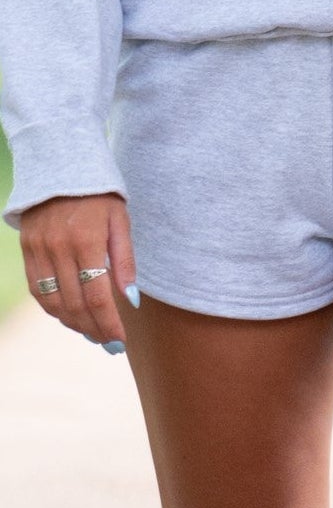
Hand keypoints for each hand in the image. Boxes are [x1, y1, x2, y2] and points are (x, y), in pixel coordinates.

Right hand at [18, 194, 137, 351]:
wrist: (62, 164)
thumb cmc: (100, 193)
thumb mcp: (120, 220)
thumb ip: (124, 260)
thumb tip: (131, 300)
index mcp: (87, 239)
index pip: (97, 296)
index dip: (108, 323)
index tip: (120, 341)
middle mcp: (59, 248)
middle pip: (74, 304)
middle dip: (93, 329)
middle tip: (109, 343)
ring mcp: (38, 250)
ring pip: (52, 303)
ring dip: (72, 323)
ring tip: (92, 332)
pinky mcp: (27, 250)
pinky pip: (37, 290)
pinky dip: (53, 308)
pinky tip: (69, 314)